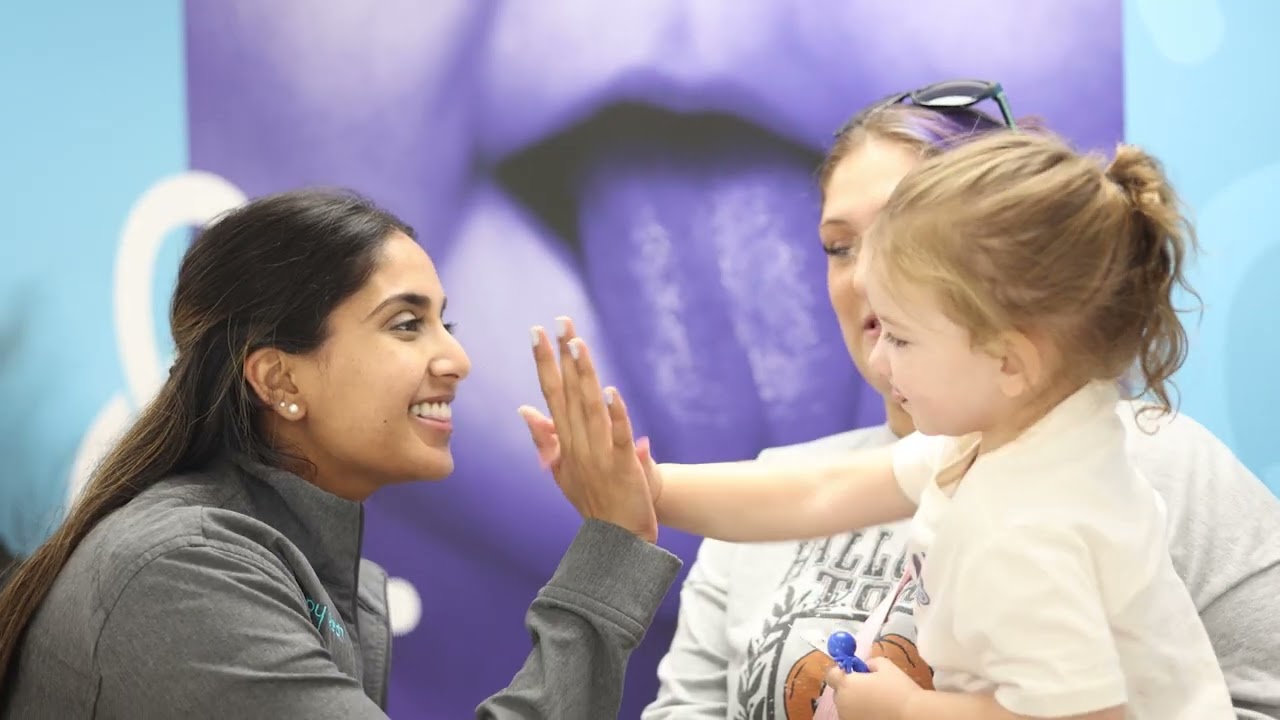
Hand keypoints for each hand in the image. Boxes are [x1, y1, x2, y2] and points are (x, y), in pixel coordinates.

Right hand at [525, 317, 659, 542]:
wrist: (619, 539)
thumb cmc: (593, 500)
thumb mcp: (561, 470)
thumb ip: (544, 438)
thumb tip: (524, 409)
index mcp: (565, 443)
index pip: (551, 394)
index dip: (544, 363)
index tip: (537, 332)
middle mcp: (578, 445)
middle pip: (567, 394)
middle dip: (560, 357)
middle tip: (557, 323)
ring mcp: (599, 455)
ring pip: (589, 409)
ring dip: (583, 376)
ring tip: (578, 343)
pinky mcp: (623, 466)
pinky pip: (618, 436)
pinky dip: (615, 415)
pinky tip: (609, 391)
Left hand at [825, 657, 921, 719]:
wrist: (913, 716)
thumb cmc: (899, 689)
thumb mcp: (886, 665)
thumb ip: (870, 662)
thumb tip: (865, 667)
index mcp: (846, 684)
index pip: (831, 675)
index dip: (841, 671)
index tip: (854, 672)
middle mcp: (842, 703)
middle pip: (839, 692)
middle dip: (850, 688)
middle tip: (869, 688)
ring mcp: (848, 718)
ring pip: (847, 707)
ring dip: (855, 703)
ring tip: (877, 703)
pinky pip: (854, 717)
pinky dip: (861, 715)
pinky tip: (878, 713)